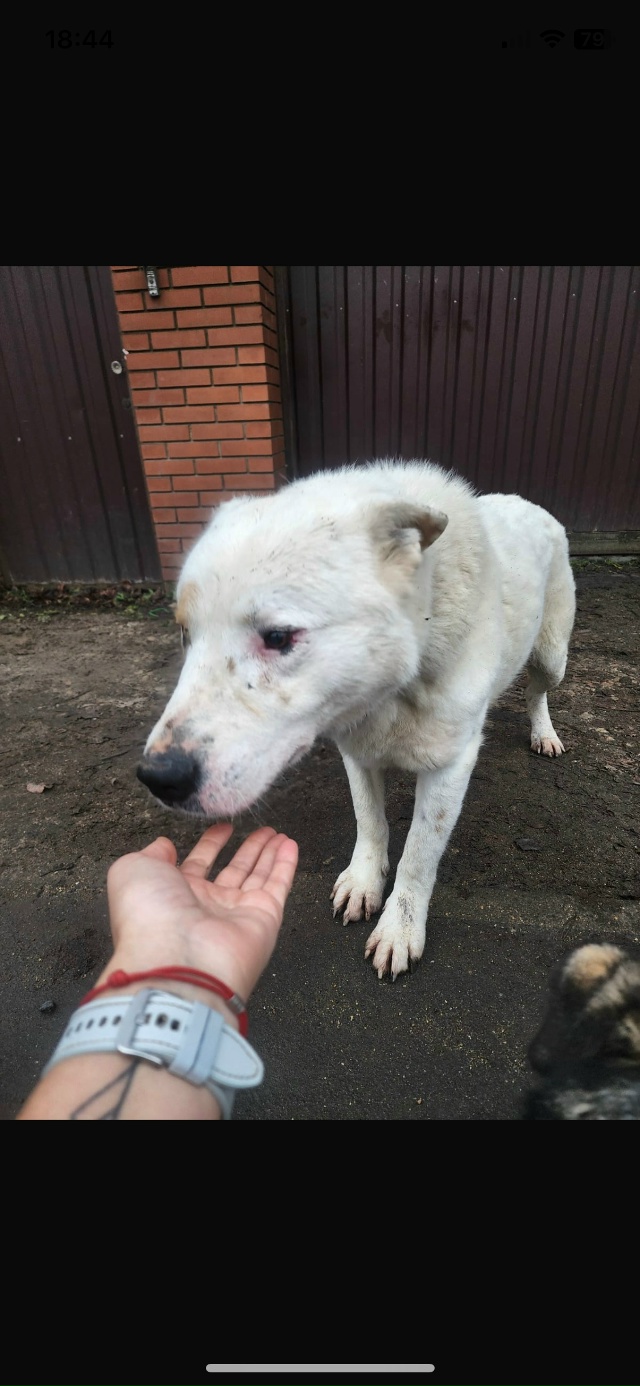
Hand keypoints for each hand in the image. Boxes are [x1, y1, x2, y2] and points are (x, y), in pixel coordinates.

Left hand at [103, 824, 297, 1001]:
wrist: (177, 956)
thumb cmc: (149, 914)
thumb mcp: (132, 870)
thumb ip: (151, 854)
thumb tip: (165, 845)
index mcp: (175, 894)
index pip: (197, 865)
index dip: (210, 845)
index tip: (223, 827)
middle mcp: (207, 905)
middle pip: (232, 871)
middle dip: (246, 849)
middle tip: (261, 830)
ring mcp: (237, 913)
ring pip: (258, 876)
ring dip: (269, 853)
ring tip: (279, 834)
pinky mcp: (264, 918)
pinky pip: (278, 886)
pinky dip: (286, 865)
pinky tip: (290, 844)